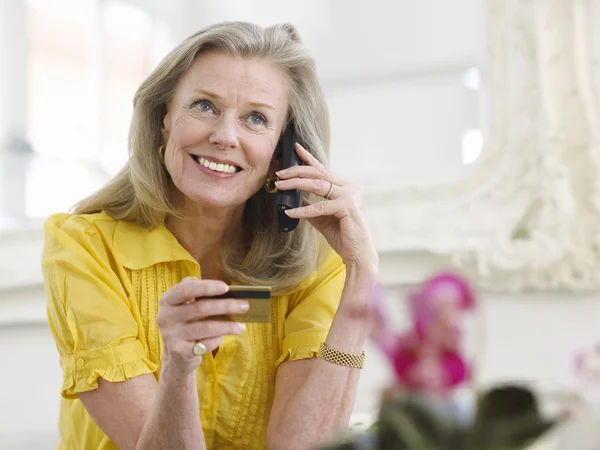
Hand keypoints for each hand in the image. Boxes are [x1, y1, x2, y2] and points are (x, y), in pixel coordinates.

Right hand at [156, 277, 248, 376]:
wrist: (176, 355)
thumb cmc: (187, 324)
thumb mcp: (186, 305)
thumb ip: (197, 292)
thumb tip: (223, 287)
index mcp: (168, 300)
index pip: (186, 289)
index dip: (207, 287)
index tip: (226, 288)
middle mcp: (165, 316)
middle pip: (200, 308)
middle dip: (226, 306)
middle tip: (244, 306)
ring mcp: (171, 334)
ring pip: (206, 327)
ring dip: (227, 326)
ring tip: (240, 326)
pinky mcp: (178, 351)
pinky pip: (204, 344)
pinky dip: (216, 340)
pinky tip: (222, 337)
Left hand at [275, 143, 377, 270]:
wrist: (358, 255)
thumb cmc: (343, 236)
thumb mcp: (322, 217)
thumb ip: (311, 205)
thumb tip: (294, 196)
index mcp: (346, 187)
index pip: (324, 170)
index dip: (309, 158)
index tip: (296, 149)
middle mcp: (350, 188)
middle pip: (319, 173)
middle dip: (296, 171)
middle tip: (279, 174)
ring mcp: (351, 196)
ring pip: (318, 184)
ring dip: (295, 184)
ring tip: (280, 186)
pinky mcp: (347, 207)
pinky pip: (319, 207)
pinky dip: (303, 210)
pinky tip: (290, 212)